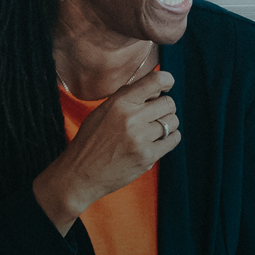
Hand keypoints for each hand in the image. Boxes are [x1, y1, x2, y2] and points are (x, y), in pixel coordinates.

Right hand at [34, 71, 179, 232]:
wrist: (80, 174)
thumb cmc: (91, 140)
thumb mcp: (102, 111)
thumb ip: (126, 97)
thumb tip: (154, 88)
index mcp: (119, 103)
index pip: (155, 81)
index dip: (166, 81)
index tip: (166, 85)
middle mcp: (131, 118)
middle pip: (169, 103)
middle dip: (165, 107)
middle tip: (155, 114)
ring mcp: (140, 139)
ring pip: (173, 121)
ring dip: (167, 124)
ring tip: (154, 130)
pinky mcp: (147, 157)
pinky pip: (173, 140)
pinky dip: (169, 139)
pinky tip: (158, 141)